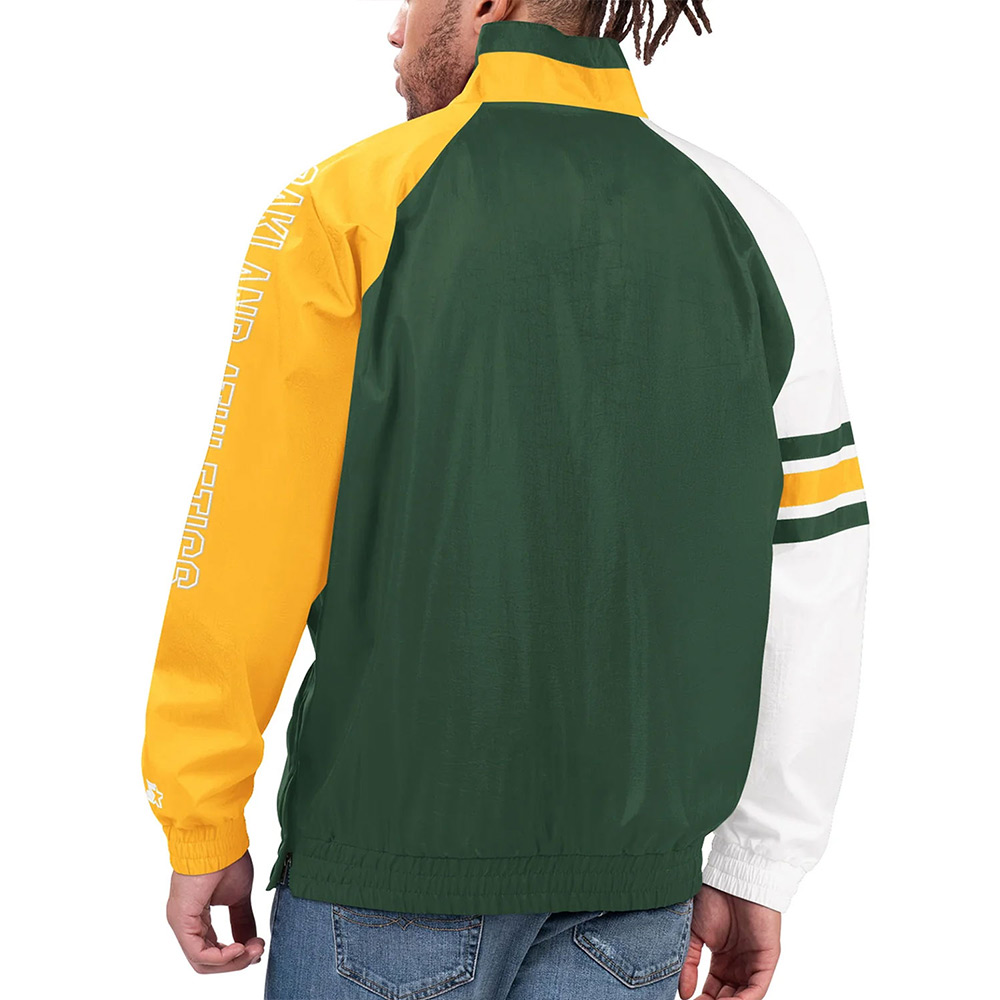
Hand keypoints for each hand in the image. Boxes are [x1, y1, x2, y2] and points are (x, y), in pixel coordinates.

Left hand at [165, 849, 265, 973]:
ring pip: (202, 962)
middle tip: (258, 951)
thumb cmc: (227, 858)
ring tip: (252, 949)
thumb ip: (243, 921)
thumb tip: (252, 943)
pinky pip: (199, 953)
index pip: (212, 950)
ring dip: (232, 961)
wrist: (219, 839)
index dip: (236, 956)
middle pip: (207, 961)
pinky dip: (221, 957)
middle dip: (236, 961)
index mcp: (196, 917)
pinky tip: (239, 947)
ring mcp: (180, 923)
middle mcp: (185, 923)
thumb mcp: (239, 898)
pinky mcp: (181, 921)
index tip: (258, 948)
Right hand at [678, 884, 780, 999]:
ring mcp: (753, 965)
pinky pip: (757, 990)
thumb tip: (684, 993)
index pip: (713, 992)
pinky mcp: (766, 962)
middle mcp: (739, 967)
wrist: (732, 879)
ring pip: (742, 998)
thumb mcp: (694, 934)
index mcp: (722, 961)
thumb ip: (689, 963)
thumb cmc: (713, 898)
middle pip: (727, 998)